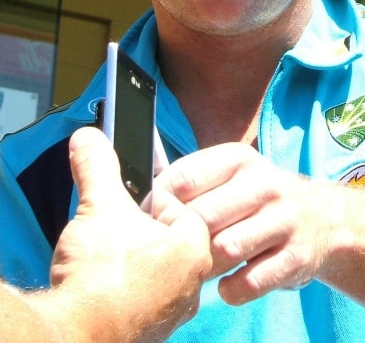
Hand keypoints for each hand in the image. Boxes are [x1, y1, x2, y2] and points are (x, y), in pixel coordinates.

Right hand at [52, 127, 211, 341]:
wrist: (73, 335)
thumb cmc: (99, 270)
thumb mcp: (99, 205)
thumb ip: (98, 166)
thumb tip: (89, 137)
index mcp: (194, 248)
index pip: (179, 206)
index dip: (146, 201)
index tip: (123, 208)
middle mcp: (193, 284)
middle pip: (171, 236)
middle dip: (143, 229)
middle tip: (116, 230)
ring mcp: (174, 311)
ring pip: (160, 268)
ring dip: (137, 257)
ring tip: (109, 255)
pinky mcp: (152, 331)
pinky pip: (148, 297)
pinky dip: (130, 286)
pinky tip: (107, 283)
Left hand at [151, 143, 340, 304]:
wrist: (323, 218)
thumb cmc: (257, 198)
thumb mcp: (231, 176)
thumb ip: (191, 184)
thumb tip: (142, 207)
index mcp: (240, 159)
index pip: (184, 178)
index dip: (159, 204)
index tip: (151, 222)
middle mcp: (265, 184)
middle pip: (202, 217)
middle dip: (182, 241)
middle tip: (175, 253)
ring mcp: (284, 220)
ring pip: (224, 250)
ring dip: (205, 268)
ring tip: (201, 269)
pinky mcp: (296, 257)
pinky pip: (248, 283)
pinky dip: (230, 290)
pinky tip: (227, 282)